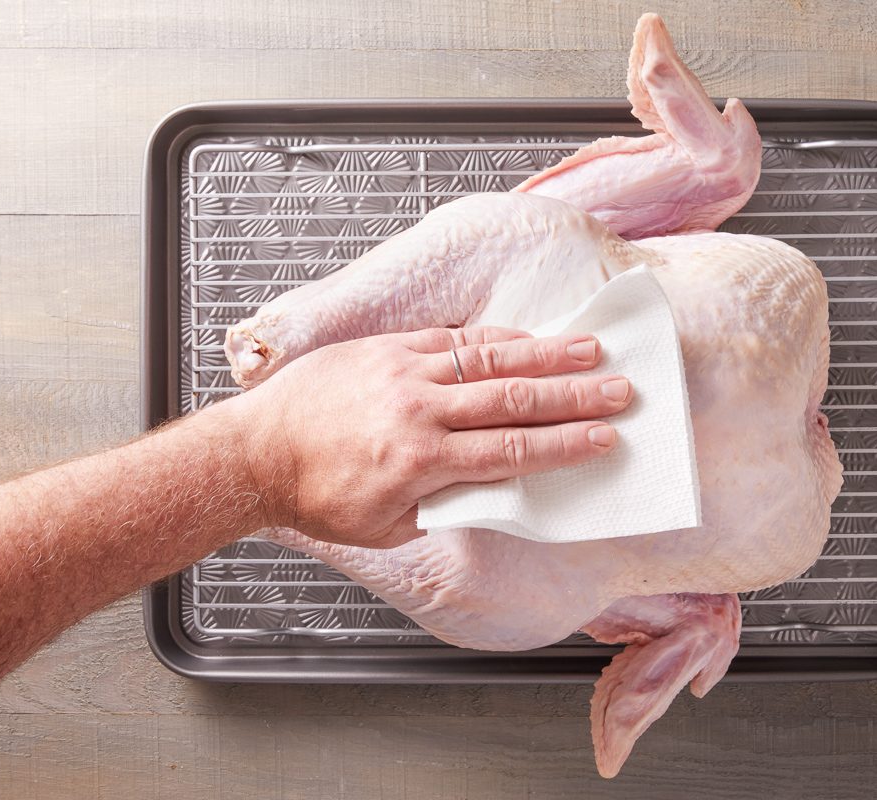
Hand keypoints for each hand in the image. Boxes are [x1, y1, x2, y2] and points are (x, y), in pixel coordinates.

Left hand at [230, 326, 632, 547]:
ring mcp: (403, 372)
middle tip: (620, 387)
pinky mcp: (389, 349)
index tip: (605, 438)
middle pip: (514, 398)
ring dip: (546, 354)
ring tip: (592, 348)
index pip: (512, 450)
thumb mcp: (388, 526)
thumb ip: (445, 504)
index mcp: (420, 461)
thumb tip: (495, 486)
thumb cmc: (318, 498)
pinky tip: (529, 337)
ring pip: (490, 360)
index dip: (566, 445)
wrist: (256, 454)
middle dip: (575, 394)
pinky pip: (453, 339)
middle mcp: (418, 410)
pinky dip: (496, 339)